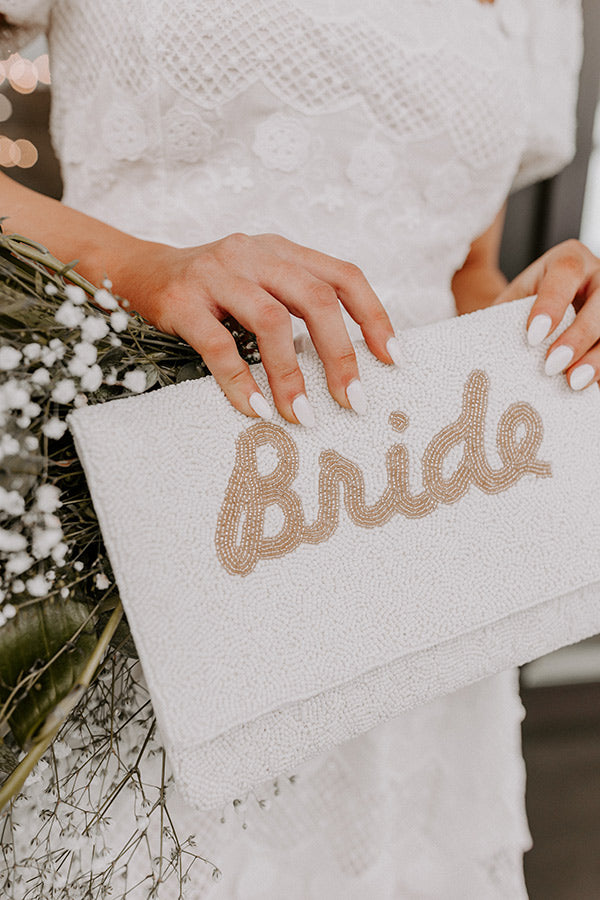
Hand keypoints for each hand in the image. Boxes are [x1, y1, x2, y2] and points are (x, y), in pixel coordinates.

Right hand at [116, 232, 399, 423]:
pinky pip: (219, 346)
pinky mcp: (182, 300)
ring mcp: (216, 274)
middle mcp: (254, 254)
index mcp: (281, 251)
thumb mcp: (258, 282)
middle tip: (354, 401)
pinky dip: (241, 382)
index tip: (391, 360)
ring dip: (292, 375)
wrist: (137, 270)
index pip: (343, 275)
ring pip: (271, 321)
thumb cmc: (210, 289)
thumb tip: (344, 362)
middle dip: (341, 355)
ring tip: (303, 415)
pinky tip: (256, 410)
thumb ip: (295, 305)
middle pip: (315, 299)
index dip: (373, 317)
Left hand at [493, 239, 599, 390]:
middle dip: (577, 336)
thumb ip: (506, 318)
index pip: (566, 273)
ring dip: (596, 357)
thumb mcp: (512, 303)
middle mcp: (597, 274)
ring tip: (573, 382)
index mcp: (568, 259)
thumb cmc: (521, 307)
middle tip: (552, 365)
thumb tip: (490, 349)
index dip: (552, 304)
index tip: (532, 336)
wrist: (536, 314)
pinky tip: (588, 385)